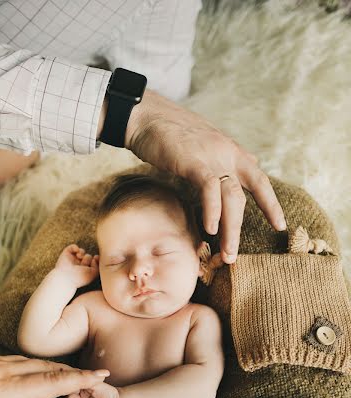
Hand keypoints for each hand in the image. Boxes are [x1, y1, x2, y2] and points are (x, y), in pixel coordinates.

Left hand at [0, 353, 108, 397]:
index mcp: (5, 389)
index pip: (52, 382)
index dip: (80, 379)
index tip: (103, 375)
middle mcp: (2, 369)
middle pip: (47, 367)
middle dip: (73, 371)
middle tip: (96, 378)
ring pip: (32, 361)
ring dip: (55, 367)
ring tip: (71, 377)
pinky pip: (18, 359)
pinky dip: (36, 365)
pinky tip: (34, 372)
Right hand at [55, 244, 99, 287]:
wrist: (66, 277)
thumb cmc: (80, 277)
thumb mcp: (93, 274)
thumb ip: (97, 266)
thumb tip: (94, 258)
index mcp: (85, 271)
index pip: (92, 263)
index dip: (95, 259)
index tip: (96, 257)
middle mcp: (78, 266)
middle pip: (88, 256)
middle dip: (87, 259)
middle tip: (83, 264)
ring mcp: (72, 260)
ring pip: (81, 251)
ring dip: (82, 253)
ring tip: (80, 257)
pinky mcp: (66, 255)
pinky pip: (72, 247)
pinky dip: (75, 247)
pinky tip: (77, 252)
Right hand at [125, 90, 286, 263]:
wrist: (145, 115)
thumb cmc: (167, 135)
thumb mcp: (200, 149)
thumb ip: (215, 165)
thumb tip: (221, 182)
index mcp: (231, 152)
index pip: (259, 180)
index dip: (270, 204)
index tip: (279, 226)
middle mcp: (228, 153)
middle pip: (247, 195)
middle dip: (241, 228)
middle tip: (234, 255)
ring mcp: (213, 156)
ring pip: (232, 197)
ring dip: (230, 228)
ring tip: (227, 252)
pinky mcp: (195, 160)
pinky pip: (210, 189)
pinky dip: (212, 210)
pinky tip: (209, 229)